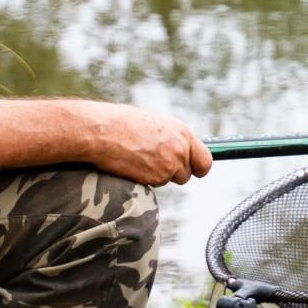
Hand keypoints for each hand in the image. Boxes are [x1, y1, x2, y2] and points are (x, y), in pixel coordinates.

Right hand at [76, 102, 213, 186]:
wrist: (102, 132)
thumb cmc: (122, 123)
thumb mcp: (154, 123)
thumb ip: (171, 137)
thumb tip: (179, 149)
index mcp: (182, 132)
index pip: (205, 159)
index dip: (197, 166)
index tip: (192, 169)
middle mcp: (180, 149)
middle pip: (187, 174)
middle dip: (174, 172)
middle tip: (156, 164)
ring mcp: (169, 165)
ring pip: (169, 179)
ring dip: (158, 175)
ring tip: (139, 158)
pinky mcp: (155, 178)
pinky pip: (155, 184)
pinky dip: (145, 179)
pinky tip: (132, 164)